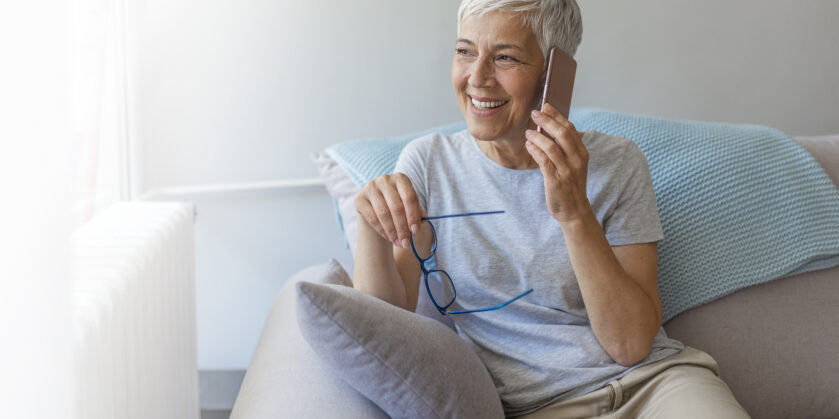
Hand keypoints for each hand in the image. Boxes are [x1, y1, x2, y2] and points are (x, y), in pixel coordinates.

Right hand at [355, 173, 425, 247]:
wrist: (375, 205)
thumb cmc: (397, 205)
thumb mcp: (408, 206)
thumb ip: (416, 212)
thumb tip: (422, 222)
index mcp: (400, 179)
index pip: (409, 197)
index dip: (413, 215)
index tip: (415, 231)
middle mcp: (385, 179)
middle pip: (396, 207)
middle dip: (402, 228)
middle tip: (406, 243)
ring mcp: (370, 187)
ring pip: (383, 213)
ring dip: (392, 231)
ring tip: (398, 242)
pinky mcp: (359, 198)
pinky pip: (372, 218)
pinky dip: (382, 230)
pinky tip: (388, 238)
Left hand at [525, 102, 590, 223]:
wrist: (574, 210)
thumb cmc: (570, 185)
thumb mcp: (573, 164)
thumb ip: (564, 148)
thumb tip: (548, 128)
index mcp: (582, 153)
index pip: (570, 129)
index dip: (557, 116)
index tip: (546, 106)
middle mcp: (576, 160)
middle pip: (562, 134)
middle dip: (547, 121)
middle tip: (535, 113)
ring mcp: (567, 170)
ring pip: (551, 147)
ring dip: (538, 137)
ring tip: (528, 132)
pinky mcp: (555, 180)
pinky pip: (544, 161)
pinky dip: (535, 151)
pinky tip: (528, 145)